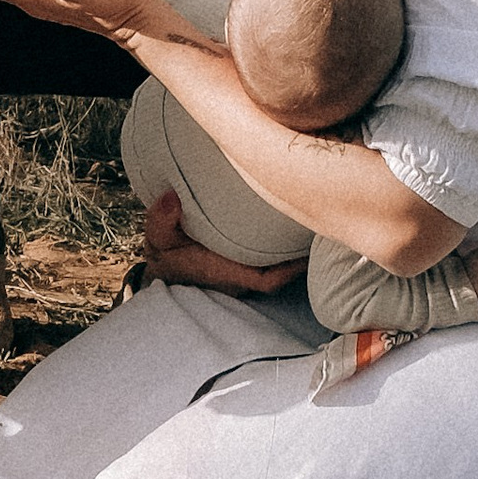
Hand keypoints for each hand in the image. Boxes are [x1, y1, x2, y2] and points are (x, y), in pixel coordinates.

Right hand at [139, 191, 305, 294]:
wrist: (161, 267)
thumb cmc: (165, 255)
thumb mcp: (157, 238)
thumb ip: (160, 220)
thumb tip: (171, 199)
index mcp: (224, 273)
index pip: (267, 279)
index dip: (291, 268)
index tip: (307, 245)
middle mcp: (240, 279)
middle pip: (281, 272)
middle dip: (301, 254)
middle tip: (320, 221)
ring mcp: (243, 274)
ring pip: (277, 266)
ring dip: (293, 249)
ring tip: (311, 219)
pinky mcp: (244, 266)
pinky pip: (270, 260)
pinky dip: (282, 247)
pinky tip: (291, 222)